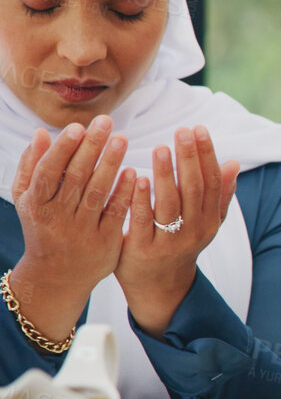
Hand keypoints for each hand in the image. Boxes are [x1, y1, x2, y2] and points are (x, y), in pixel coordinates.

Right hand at [8, 118, 135, 340]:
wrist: (57, 276)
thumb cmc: (43, 226)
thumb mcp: (27, 200)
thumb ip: (32, 167)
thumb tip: (41, 133)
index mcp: (36, 204)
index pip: (49, 171)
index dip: (63, 149)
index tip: (78, 126)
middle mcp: (57, 217)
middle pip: (76, 177)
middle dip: (92, 148)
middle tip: (107, 122)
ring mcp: (81, 230)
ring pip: (97, 192)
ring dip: (111, 164)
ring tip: (122, 139)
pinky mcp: (104, 242)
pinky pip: (116, 212)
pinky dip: (124, 192)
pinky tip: (134, 172)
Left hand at [117, 125, 239, 335]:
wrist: (159, 286)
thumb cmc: (179, 244)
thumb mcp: (205, 222)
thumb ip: (218, 194)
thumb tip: (234, 163)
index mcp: (209, 220)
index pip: (212, 182)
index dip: (207, 155)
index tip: (198, 129)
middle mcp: (194, 230)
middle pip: (194, 190)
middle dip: (189, 158)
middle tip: (182, 131)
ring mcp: (169, 241)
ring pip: (170, 204)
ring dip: (167, 174)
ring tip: (161, 148)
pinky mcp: (143, 250)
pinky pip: (143, 221)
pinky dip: (142, 199)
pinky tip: (138, 177)